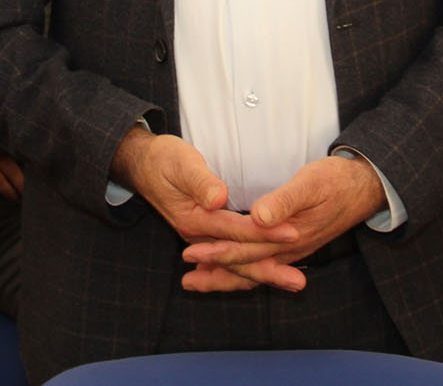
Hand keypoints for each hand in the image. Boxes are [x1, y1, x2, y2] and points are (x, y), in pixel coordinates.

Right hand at [110, 128, 296, 288]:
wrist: (143, 165)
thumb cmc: (164, 160)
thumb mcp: (180, 163)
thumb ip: (200, 182)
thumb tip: (218, 198)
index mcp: (193, 219)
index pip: (235, 230)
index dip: (265, 232)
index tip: (292, 234)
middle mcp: (198, 236)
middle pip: (238, 256)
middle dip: (269, 269)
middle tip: (299, 281)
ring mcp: (202, 238)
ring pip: (237, 263)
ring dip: (265, 274)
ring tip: (294, 283)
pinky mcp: (208, 236)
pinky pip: (232, 259)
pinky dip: (251, 269)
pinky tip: (270, 276)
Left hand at [179, 154, 386, 292]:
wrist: (366, 186)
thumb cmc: (337, 180)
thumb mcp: (311, 183)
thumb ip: (285, 201)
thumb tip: (259, 217)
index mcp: (290, 236)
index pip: (246, 249)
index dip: (218, 252)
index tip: (191, 253)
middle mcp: (290, 250)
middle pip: (246, 266)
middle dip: (216, 272)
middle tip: (187, 279)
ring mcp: (293, 251)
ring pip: (254, 272)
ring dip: (226, 278)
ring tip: (199, 284)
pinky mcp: (294, 246)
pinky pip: (264, 265)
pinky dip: (244, 271)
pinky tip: (231, 271)